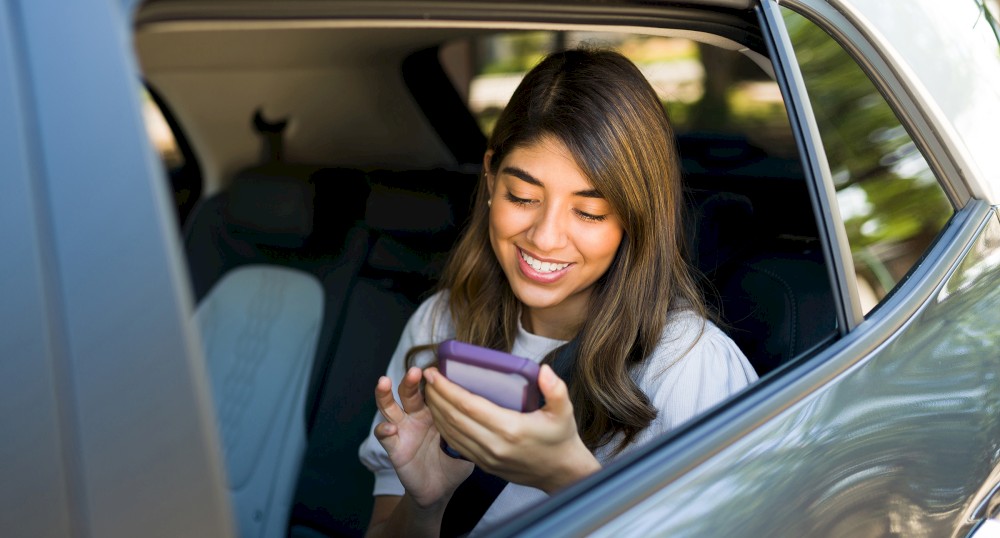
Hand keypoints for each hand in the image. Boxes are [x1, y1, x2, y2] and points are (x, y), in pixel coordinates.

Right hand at [373, 367, 473, 509]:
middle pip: (408, 392)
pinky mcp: (394, 446)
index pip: (430, 389)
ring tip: (384, 382)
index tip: (437, 369)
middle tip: (415, 371)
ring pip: (389, 407)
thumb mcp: (467, 442)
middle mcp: (416, 415)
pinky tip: (390, 428)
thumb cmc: (455, 462)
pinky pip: (384, 435)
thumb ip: (471, 427)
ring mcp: (403, 429)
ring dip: (385, 394)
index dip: (432, 380)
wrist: (440, 489)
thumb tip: (489, 411)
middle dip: (409, 380)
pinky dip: (384, 429)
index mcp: (435, 411)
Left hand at [423, 364, 600, 493]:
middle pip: (453, 418)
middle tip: (427, 377)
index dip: (447, 388)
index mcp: (509, 429)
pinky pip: (456, 445)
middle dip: (435, 396)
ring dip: (435, 411)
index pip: (468, 405)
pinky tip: (439, 414)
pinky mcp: (484, 465)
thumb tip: (544, 370)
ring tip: (429, 392)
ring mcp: (487, 457)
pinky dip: (444, 428)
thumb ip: (555, 389)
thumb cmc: (561, 439)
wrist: (561, 474)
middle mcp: (493, 445)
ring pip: (451, 432)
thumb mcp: (565, 411)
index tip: (434, 373)